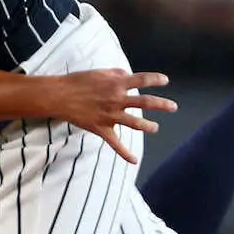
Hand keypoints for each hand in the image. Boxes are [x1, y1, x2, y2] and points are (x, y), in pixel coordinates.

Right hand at [48, 68, 175, 163]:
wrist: (59, 96)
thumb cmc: (77, 81)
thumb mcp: (99, 72)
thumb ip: (116, 74)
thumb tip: (127, 74)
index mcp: (116, 84)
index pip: (142, 80)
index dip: (155, 79)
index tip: (165, 81)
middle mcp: (116, 100)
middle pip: (144, 102)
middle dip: (161, 105)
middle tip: (173, 107)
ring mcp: (110, 116)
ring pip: (134, 123)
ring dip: (148, 126)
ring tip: (155, 128)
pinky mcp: (101, 129)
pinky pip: (115, 143)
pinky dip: (125, 153)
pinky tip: (134, 160)